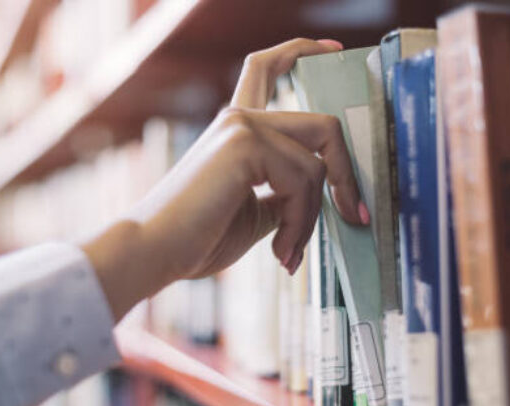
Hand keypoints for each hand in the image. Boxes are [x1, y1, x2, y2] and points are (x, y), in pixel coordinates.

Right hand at [84, 38, 367, 320]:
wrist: (155, 252)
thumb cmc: (197, 239)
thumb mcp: (256, 213)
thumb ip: (287, 195)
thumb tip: (325, 200)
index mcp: (237, 128)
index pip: (267, 67)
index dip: (303, 51)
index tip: (334, 49)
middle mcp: (239, 117)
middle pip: (323, 125)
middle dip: (346, 175)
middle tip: (353, 216)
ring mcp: (242, 126)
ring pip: (318, 163)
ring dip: (313, 217)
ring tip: (290, 251)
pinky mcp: (244, 144)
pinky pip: (304, 181)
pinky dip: (301, 222)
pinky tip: (281, 250)